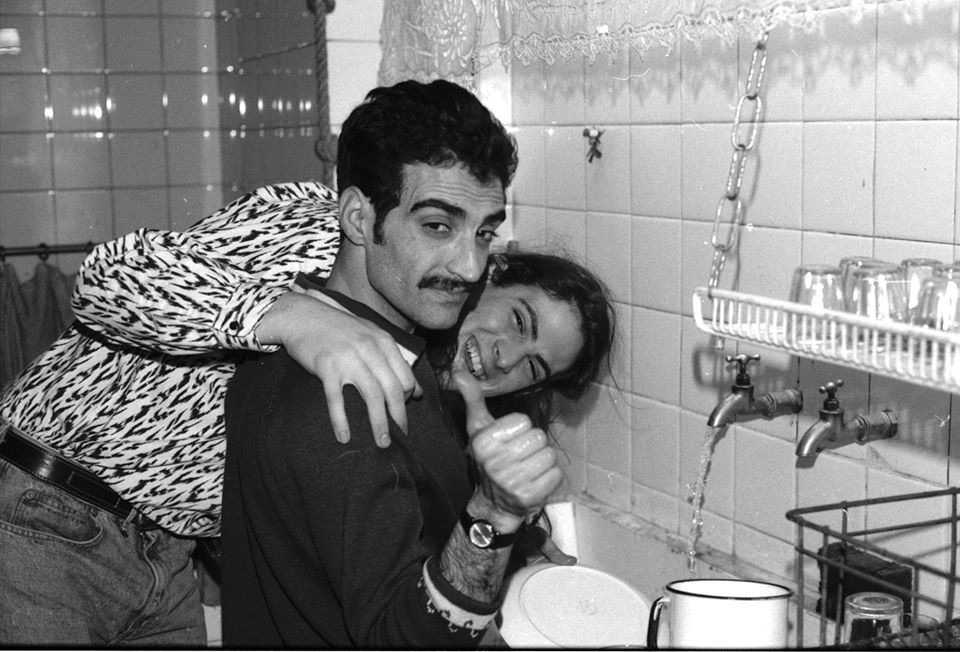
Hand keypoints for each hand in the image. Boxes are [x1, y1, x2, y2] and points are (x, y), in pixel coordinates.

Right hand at [257, 292, 421, 446]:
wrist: (302, 315)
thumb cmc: (339, 328)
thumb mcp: (371, 335)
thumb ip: (393, 359)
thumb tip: (418, 391)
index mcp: (384, 341)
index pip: (406, 377)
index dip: (408, 399)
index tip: (402, 414)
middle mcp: (370, 349)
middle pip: (393, 389)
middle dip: (399, 417)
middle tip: (401, 437)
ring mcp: (348, 358)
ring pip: (372, 396)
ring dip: (379, 423)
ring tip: (382, 443)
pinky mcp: (327, 367)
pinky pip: (337, 399)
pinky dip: (341, 420)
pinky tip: (344, 436)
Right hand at [453, 370, 562, 521]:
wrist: (493, 503)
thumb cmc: (489, 458)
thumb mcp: (478, 428)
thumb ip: (473, 399)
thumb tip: (459, 372)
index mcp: (483, 441)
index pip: (524, 421)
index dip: (519, 429)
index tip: (508, 441)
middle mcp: (495, 462)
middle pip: (538, 437)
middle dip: (532, 446)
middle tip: (519, 456)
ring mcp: (512, 482)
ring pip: (549, 455)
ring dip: (542, 462)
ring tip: (527, 469)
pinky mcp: (529, 497)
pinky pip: (555, 474)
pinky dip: (549, 478)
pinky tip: (534, 482)